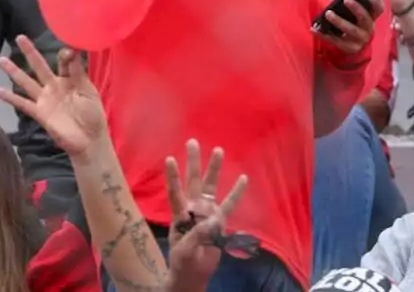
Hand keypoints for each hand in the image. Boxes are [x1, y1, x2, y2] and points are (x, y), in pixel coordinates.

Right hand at [0, 35, 107, 157]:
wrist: (89, 140)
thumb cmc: (93, 114)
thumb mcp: (87, 90)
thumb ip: (77, 72)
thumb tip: (72, 50)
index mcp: (69, 79)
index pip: (63, 62)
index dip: (64, 55)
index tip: (67, 50)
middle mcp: (54, 86)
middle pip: (40, 66)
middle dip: (30, 53)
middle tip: (20, 38)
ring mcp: (45, 99)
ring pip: (27, 82)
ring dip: (14, 72)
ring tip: (2, 60)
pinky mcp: (40, 113)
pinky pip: (23, 104)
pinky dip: (11, 98)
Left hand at [165, 139, 248, 291]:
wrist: (193, 273)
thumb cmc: (182, 261)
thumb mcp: (185, 249)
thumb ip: (198, 234)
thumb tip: (214, 220)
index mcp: (179, 213)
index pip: (175, 192)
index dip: (173, 176)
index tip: (169, 158)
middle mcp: (193, 208)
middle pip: (193, 181)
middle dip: (193, 162)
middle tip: (192, 141)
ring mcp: (207, 212)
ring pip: (211, 187)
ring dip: (214, 169)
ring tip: (218, 150)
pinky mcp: (219, 221)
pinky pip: (230, 204)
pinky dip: (237, 192)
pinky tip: (243, 178)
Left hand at [317, 0, 385, 56]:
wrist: (356, 47)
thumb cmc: (354, 24)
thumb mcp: (358, 17)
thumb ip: (355, 7)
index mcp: (371, 18)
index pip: (379, 9)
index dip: (376, 2)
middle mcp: (368, 29)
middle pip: (365, 18)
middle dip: (356, 8)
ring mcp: (360, 40)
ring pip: (351, 30)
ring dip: (339, 21)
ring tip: (328, 13)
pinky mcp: (350, 48)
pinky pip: (336, 41)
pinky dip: (324, 35)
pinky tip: (314, 29)